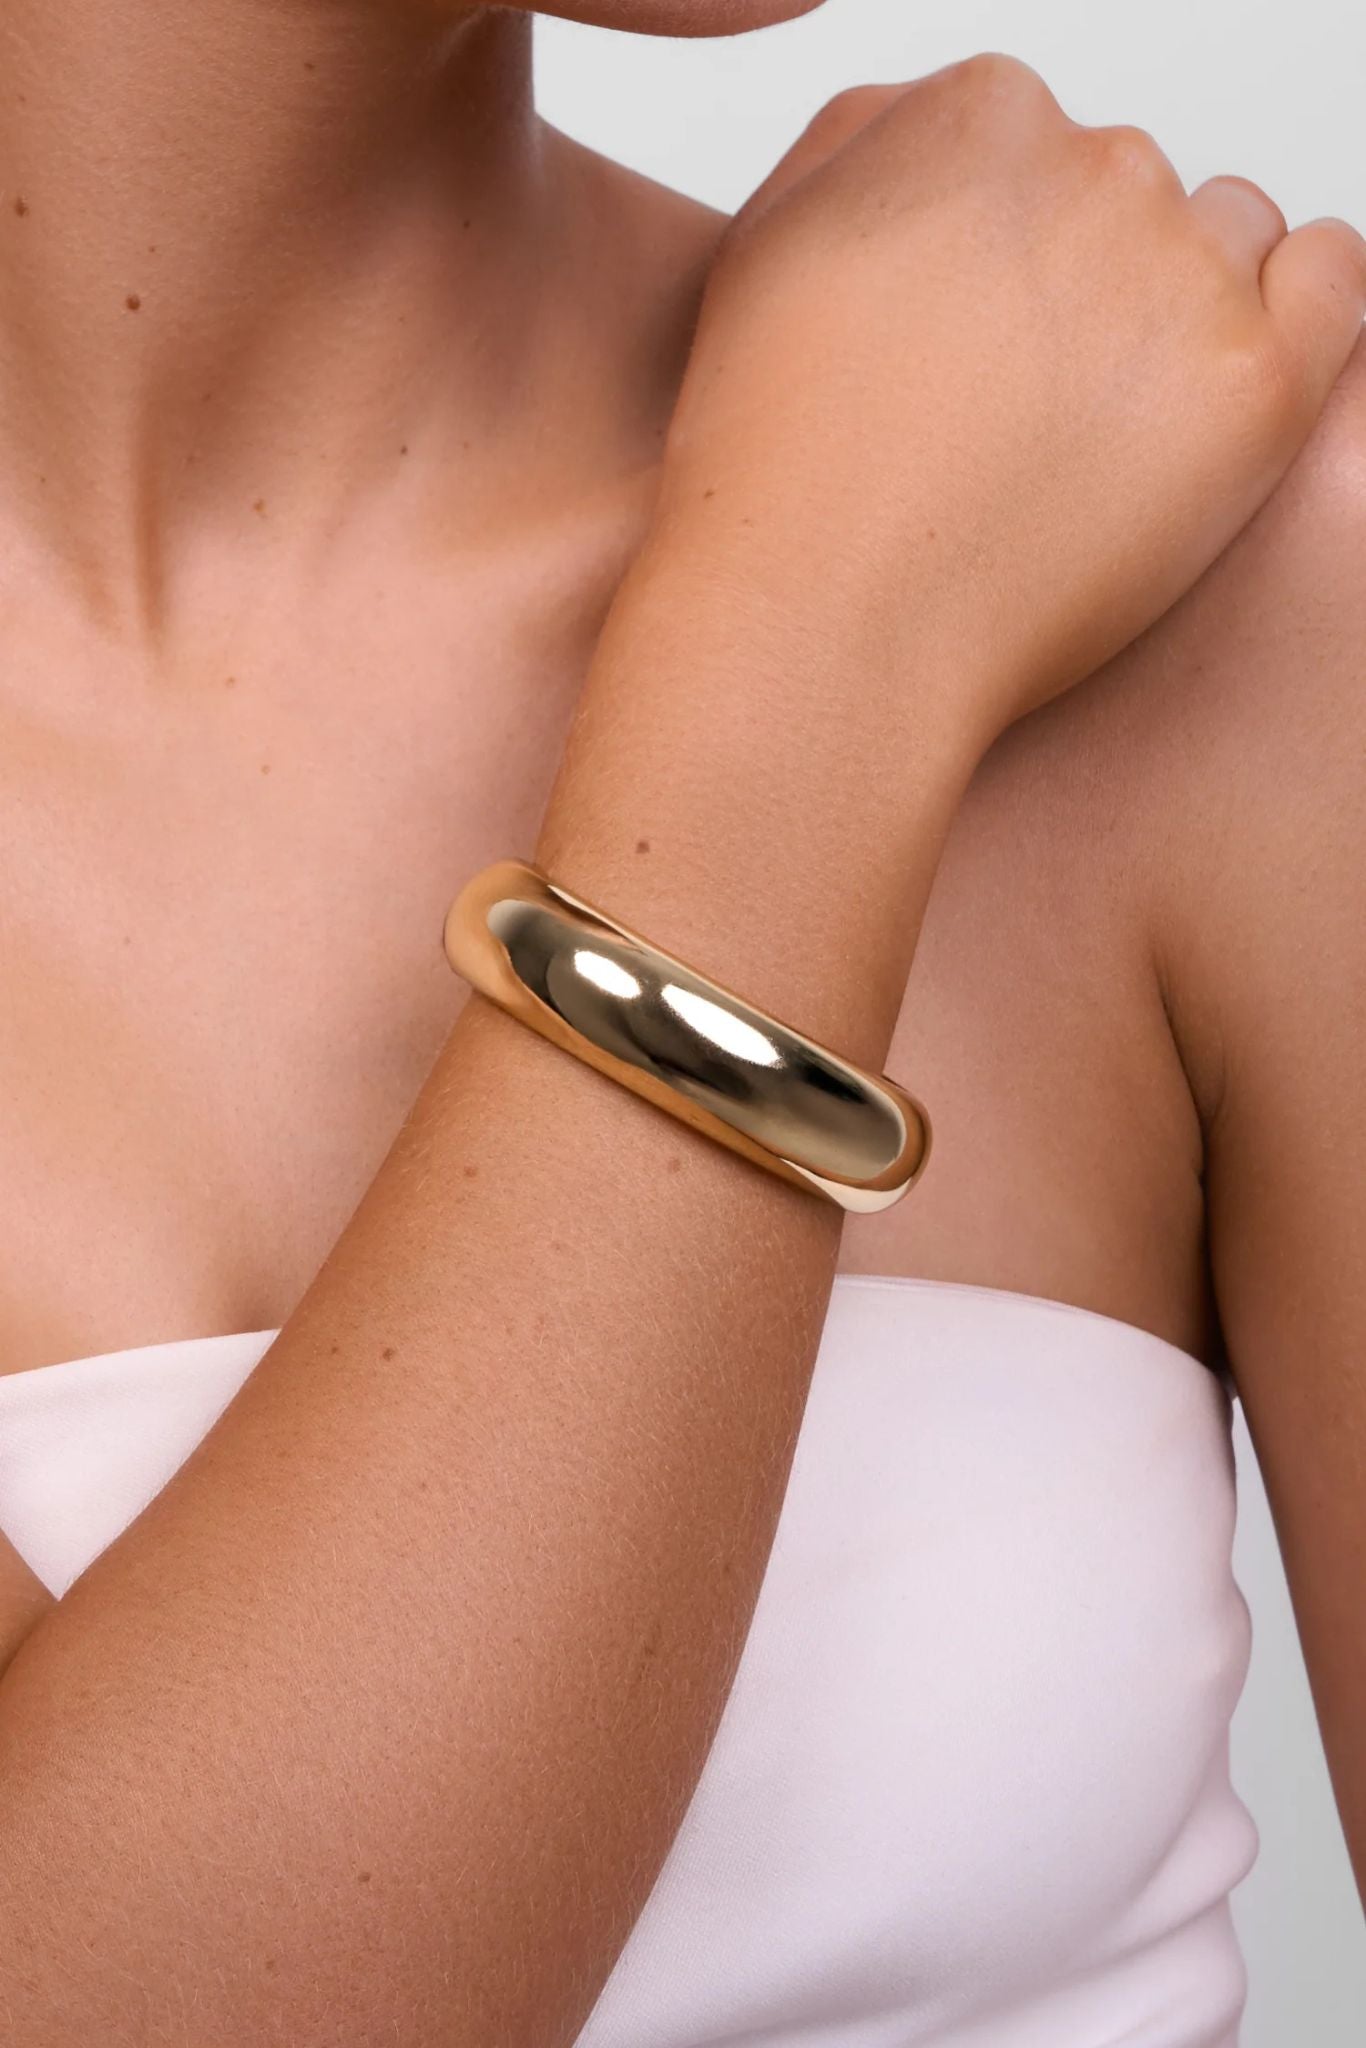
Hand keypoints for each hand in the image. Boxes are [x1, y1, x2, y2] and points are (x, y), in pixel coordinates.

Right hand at [657, 56, 1365, 742]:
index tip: (977, 347)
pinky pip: (1332, 285)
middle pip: (1138, 196)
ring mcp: (1184, 274)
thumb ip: (870, 146)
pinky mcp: (1255, 381)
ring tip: (1095, 438)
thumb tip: (962, 130)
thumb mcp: (765, 250)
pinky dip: (1298, 316)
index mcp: (978, 116)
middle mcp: (1094, 168)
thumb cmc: (777, 473)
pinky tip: (1221, 390)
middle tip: (1022, 415)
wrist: (823, 626)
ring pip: (1233, 241)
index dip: (1010, 259)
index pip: (1045, 151)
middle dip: (1094, 288)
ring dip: (1184, 316)